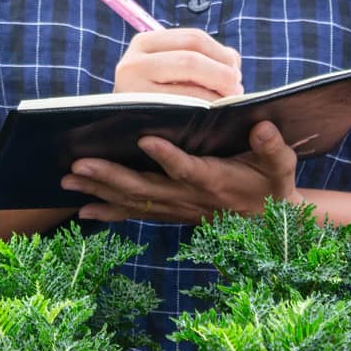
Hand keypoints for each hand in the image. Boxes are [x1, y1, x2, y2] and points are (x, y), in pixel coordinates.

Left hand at [60, 120, 300, 223]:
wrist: (269, 225)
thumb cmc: (273, 186)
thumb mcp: (282, 166)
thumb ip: (273, 147)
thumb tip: (263, 125)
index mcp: (215, 181)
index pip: (188, 169)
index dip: (168, 157)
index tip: (145, 139)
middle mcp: (189, 199)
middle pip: (146, 188)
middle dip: (111, 175)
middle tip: (79, 163)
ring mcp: (176, 209)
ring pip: (133, 201)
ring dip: (99, 190)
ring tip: (68, 178)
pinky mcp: (168, 213)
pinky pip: (134, 214)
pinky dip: (107, 212)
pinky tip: (82, 208)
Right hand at [114, 28, 241, 100]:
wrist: (118, 132)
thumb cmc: (154, 101)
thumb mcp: (168, 71)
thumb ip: (199, 58)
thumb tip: (232, 58)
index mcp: (144, 43)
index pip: (193, 38)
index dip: (221, 53)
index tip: (236, 70)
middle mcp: (134, 60)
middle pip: (192, 55)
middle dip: (223, 71)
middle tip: (238, 88)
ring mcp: (132, 84)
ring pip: (189, 71)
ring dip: (218, 88)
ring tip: (230, 100)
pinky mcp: (137, 107)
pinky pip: (182, 99)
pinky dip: (206, 103)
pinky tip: (214, 111)